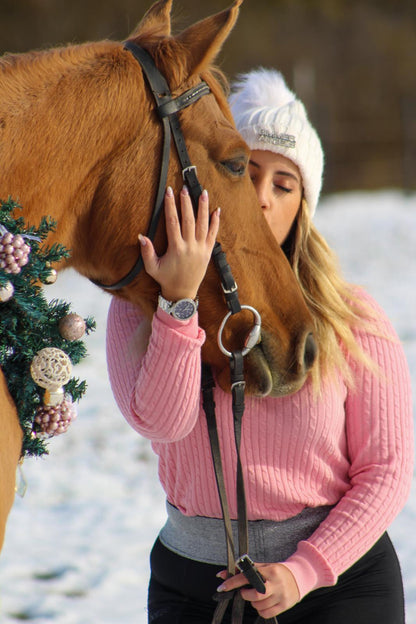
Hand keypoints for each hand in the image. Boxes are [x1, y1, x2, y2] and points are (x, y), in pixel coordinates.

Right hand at [138, 186, 219, 300]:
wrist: (183, 293)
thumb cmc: (166, 279)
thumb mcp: (152, 267)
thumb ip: (147, 252)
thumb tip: (141, 236)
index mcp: (176, 248)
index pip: (173, 222)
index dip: (170, 206)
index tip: (168, 192)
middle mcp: (190, 247)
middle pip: (189, 220)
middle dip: (186, 202)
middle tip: (184, 188)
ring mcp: (201, 249)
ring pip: (203, 224)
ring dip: (203, 207)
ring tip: (203, 192)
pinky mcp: (208, 252)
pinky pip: (213, 234)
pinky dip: (215, 222)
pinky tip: (217, 210)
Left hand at [217, 563, 299, 619]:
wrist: (297, 577)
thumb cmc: (276, 572)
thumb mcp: (263, 567)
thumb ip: (244, 570)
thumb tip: (222, 574)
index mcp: (269, 570)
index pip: (247, 576)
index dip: (233, 582)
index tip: (222, 587)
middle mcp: (275, 583)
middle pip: (254, 595)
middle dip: (246, 595)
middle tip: (246, 592)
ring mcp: (280, 595)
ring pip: (258, 605)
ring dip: (254, 603)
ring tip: (259, 596)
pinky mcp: (284, 606)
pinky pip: (265, 613)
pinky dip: (261, 610)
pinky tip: (264, 603)